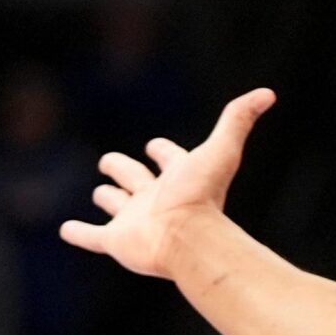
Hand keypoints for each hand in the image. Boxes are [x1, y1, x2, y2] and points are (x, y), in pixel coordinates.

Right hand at [59, 88, 274, 278]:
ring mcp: (134, 221)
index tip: (156, 146)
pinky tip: (67, 231)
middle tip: (112, 163)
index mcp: (177, 178)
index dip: (163, 151)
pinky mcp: (116, 241)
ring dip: (107, 199)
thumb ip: (238, 120)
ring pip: (115, 205)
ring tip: (103, 195)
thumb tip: (268, 93)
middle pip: (134, 178)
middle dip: (123, 169)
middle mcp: (155, 198)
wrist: (188, 240)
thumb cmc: (202, 196)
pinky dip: (79, 234)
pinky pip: (92, 237)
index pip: (168, 158)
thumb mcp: (220, 150)